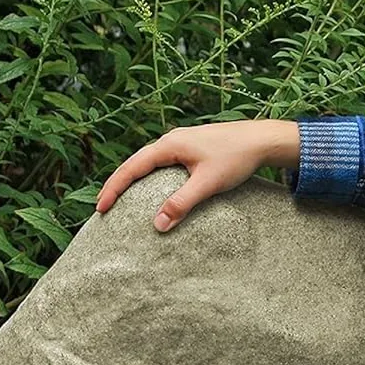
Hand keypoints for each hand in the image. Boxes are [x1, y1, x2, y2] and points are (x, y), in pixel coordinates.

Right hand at [94, 118, 299, 230]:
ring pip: (150, 162)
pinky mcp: (194, 148)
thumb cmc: (237, 157)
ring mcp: (183, 142)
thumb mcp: (207, 184)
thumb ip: (181, 204)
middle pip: (136, 163)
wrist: (262, 140)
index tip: (101, 208)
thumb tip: (157, 225)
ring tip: (123, 199)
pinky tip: (154, 188)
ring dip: (135, 180)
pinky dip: (152, 177)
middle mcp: (172, 140)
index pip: (132, 168)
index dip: (114, 188)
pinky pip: (164, 163)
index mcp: (169, 145)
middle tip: (104, 206)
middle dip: (119, 184)